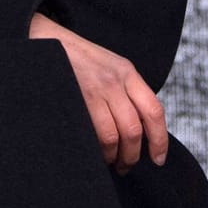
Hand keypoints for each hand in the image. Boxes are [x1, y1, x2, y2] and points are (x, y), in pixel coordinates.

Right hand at [30, 13, 167, 172]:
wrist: (47, 41)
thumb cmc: (79, 60)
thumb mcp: (110, 66)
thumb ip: (126, 91)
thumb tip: (139, 128)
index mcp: (128, 72)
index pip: (154, 110)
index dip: (160, 140)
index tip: (158, 159)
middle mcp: (115, 81)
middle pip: (134, 129)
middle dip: (132, 156)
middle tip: (126, 166)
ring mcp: (94, 90)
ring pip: (114, 136)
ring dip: (114, 157)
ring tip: (110, 163)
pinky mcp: (74, 99)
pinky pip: (92, 133)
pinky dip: (96, 150)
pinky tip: (93, 153)